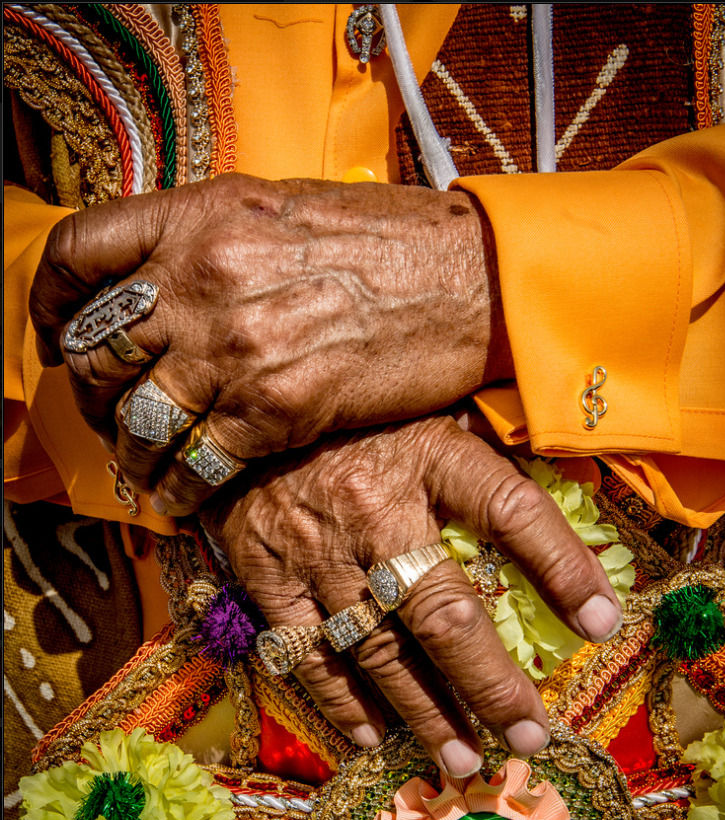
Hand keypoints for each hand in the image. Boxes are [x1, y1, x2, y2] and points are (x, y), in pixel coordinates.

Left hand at [30, 174, 510, 513]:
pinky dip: (179, 490)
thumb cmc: (388, 240)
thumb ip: (212, 241)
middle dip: (89, 394)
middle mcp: (206, 279)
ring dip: (130, 456)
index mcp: (201, 218)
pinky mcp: (277, 408)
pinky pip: (198, 462)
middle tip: (104, 417)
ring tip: (138, 473)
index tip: (56, 334)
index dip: (51, 301)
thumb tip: (164, 279)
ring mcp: (238, 347)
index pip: (80, 253)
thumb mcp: (281, 211)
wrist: (468, 278)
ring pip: (139, 417)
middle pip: (99, 349)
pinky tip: (180, 498)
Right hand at [199, 416, 622, 776]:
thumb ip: (486, 442)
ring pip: (377, 649)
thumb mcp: (430, 410)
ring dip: (422, 713)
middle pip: (444, 613)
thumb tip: (561, 469)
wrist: (246, 414)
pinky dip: (340, 701)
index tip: (604, 623)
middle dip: (490, 685)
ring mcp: (317, 549)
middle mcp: (378, 508)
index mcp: (431, 455)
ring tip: (462, 761)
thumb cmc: (358, 421)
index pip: (513, 511)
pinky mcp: (266, 574)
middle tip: (528, 737)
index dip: (563, 567)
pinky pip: (306, 651)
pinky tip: (373, 735)